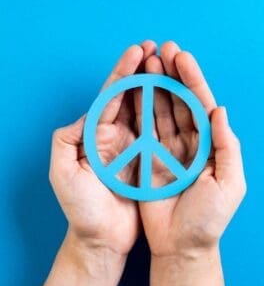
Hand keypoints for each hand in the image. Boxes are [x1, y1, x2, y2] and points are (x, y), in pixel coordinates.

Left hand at [43, 41, 156, 285]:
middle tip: (158, 49)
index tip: (137, 52)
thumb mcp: (63, 175)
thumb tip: (83, 115)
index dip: (123, 73)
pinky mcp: (149, 158)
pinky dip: (168, 111)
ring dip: (158, 85)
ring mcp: (134, 146)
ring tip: (170, 64)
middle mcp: (115, 136)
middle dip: (143, 71)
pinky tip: (178, 96)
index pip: (110, 97)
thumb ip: (66, 141)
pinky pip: (160, 129)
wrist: (102, 236)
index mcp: (95, 135)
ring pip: (147, 108)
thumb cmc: (82, 210)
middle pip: (130, 96)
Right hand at [137, 41, 246, 285]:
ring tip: (148, 62)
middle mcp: (189, 142)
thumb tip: (220, 110)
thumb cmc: (208, 218)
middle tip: (162, 50)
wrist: (180, 243)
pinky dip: (141, 108)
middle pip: (180, 102)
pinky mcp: (148, 156)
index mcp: (210, 145)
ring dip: (155, 86)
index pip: (202, 105)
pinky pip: (144, 128)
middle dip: (173, 76)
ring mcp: (167, 147)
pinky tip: (137, 89)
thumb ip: (227, 146)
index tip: (182, 57)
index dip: (193, 80)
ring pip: (161, 110)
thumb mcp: (229, 183)